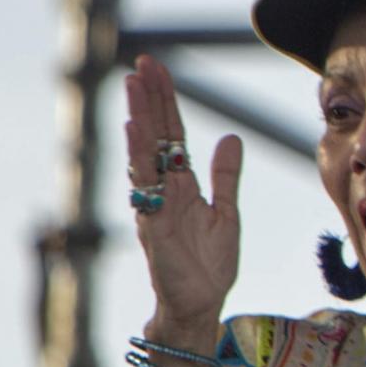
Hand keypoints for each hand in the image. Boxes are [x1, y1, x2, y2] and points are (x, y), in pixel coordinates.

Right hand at [124, 55, 241, 342]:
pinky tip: (134, 132)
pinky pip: (144, 186)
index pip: (172, 134)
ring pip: (145, 154)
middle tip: (143, 63)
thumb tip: (231, 137)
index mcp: (183, 184)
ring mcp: (155, 204)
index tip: (159, 70)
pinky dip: (139, 158)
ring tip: (135, 85)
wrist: (202, 303)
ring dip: (141, 118)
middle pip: (155, 136)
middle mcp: (164, 189)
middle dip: (150, 99)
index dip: (167, 102)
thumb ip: (226, 176)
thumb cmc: (209, 263)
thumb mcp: (227, 212)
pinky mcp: (153, 224)